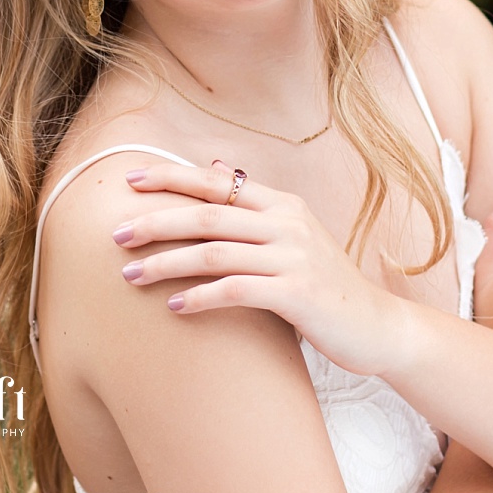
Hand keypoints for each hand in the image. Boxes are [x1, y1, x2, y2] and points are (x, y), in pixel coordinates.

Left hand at [112, 158, 407, 376]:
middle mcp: (288, 223)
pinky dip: (201, 297)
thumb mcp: (294, 236)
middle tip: (115, 234)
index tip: (130, 181)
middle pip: (208, 214)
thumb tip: (215, 166)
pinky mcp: (298, 293)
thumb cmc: (327, 285)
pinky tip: (174, 307)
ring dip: (167, 263)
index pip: (217, 182)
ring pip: (215, 252)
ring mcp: (295, 257)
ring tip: (131, 277)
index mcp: (284, 204)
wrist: (377, 326)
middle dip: (157, 222)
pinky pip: (237, 290)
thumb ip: (255, 206)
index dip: (172, 177)